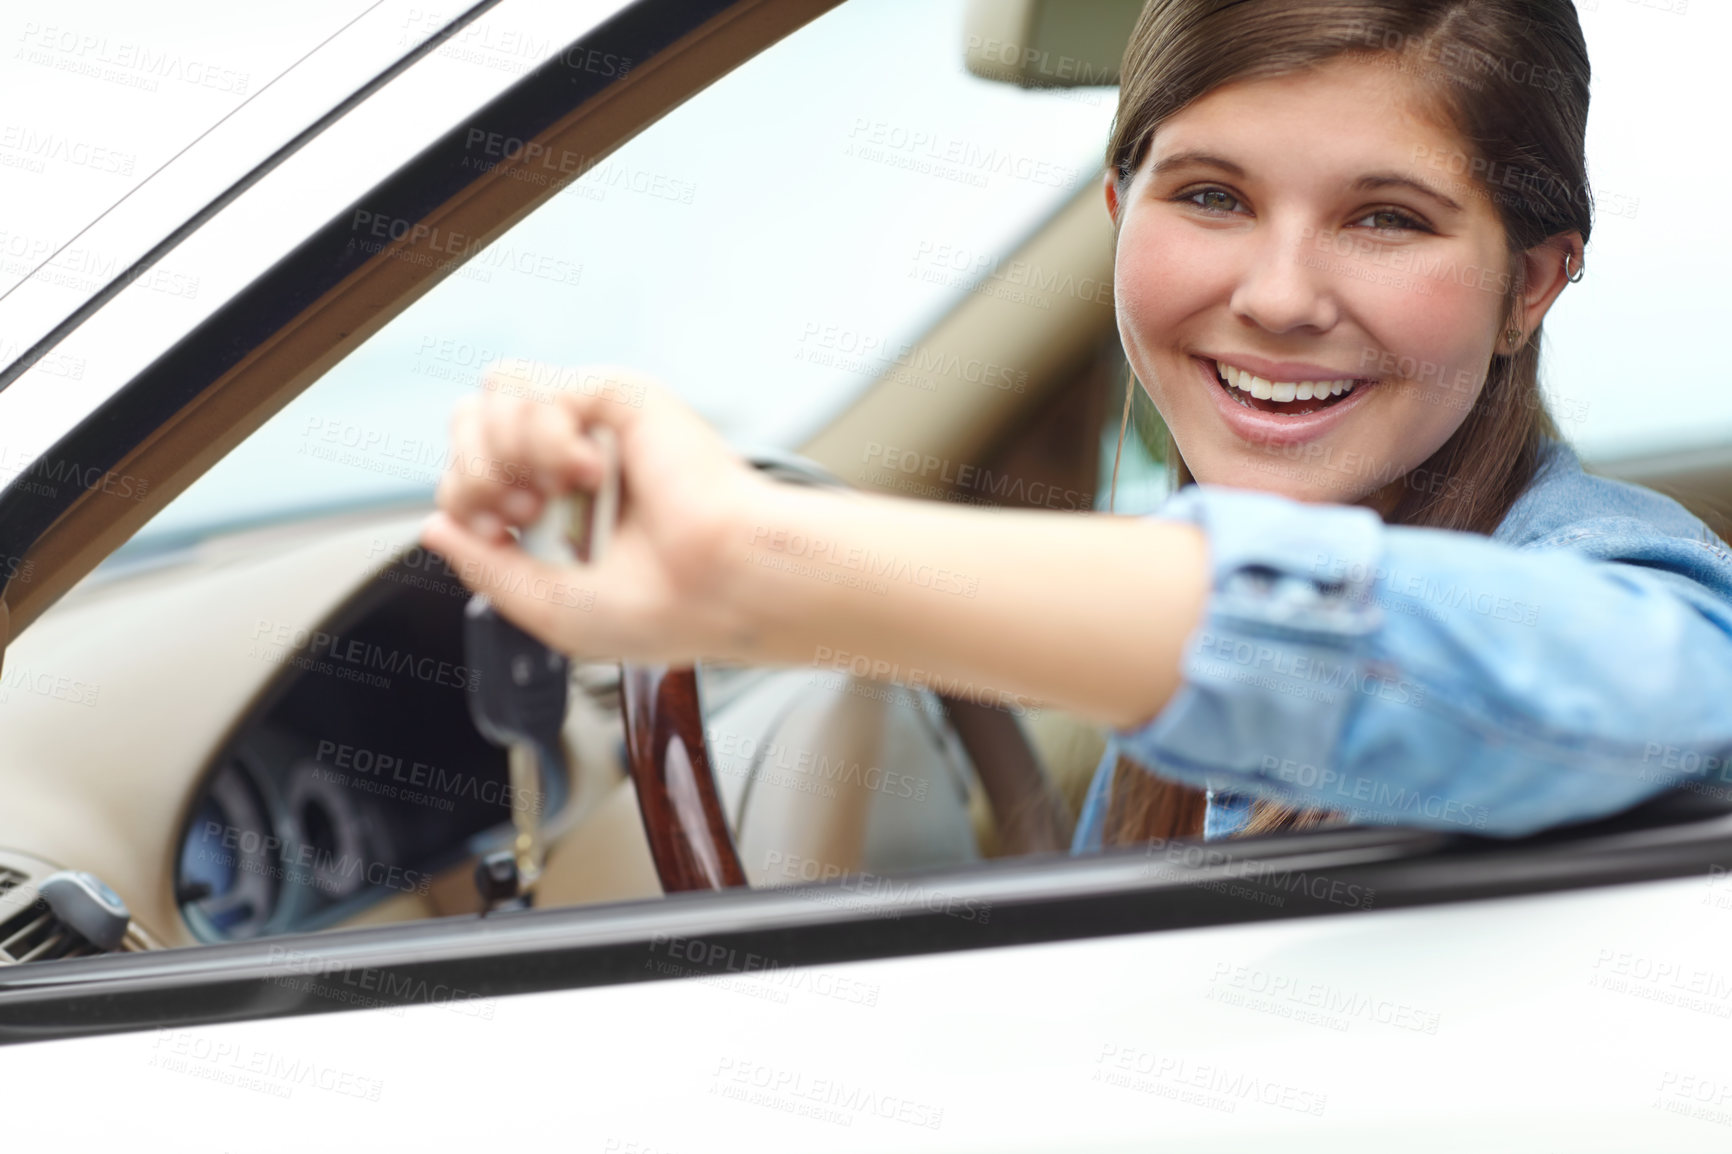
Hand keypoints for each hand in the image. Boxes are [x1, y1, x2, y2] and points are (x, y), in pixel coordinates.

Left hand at [419, 364, 773, 664]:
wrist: (720, 589)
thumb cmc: (664, 608)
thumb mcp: (548, 608)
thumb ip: (485, 568)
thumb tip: (436, 527)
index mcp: (560, 507)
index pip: (475, 467)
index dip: (464, 495)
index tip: (499, 534)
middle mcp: (574, 459)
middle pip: (471, 419)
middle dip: (470, 471)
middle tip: (516, 514)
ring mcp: (596, 426)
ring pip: (493, 394)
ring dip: (503, 454)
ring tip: (551, 495)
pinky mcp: (618, 397)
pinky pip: (539, 387)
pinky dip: (544, 435)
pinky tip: (585, 471)